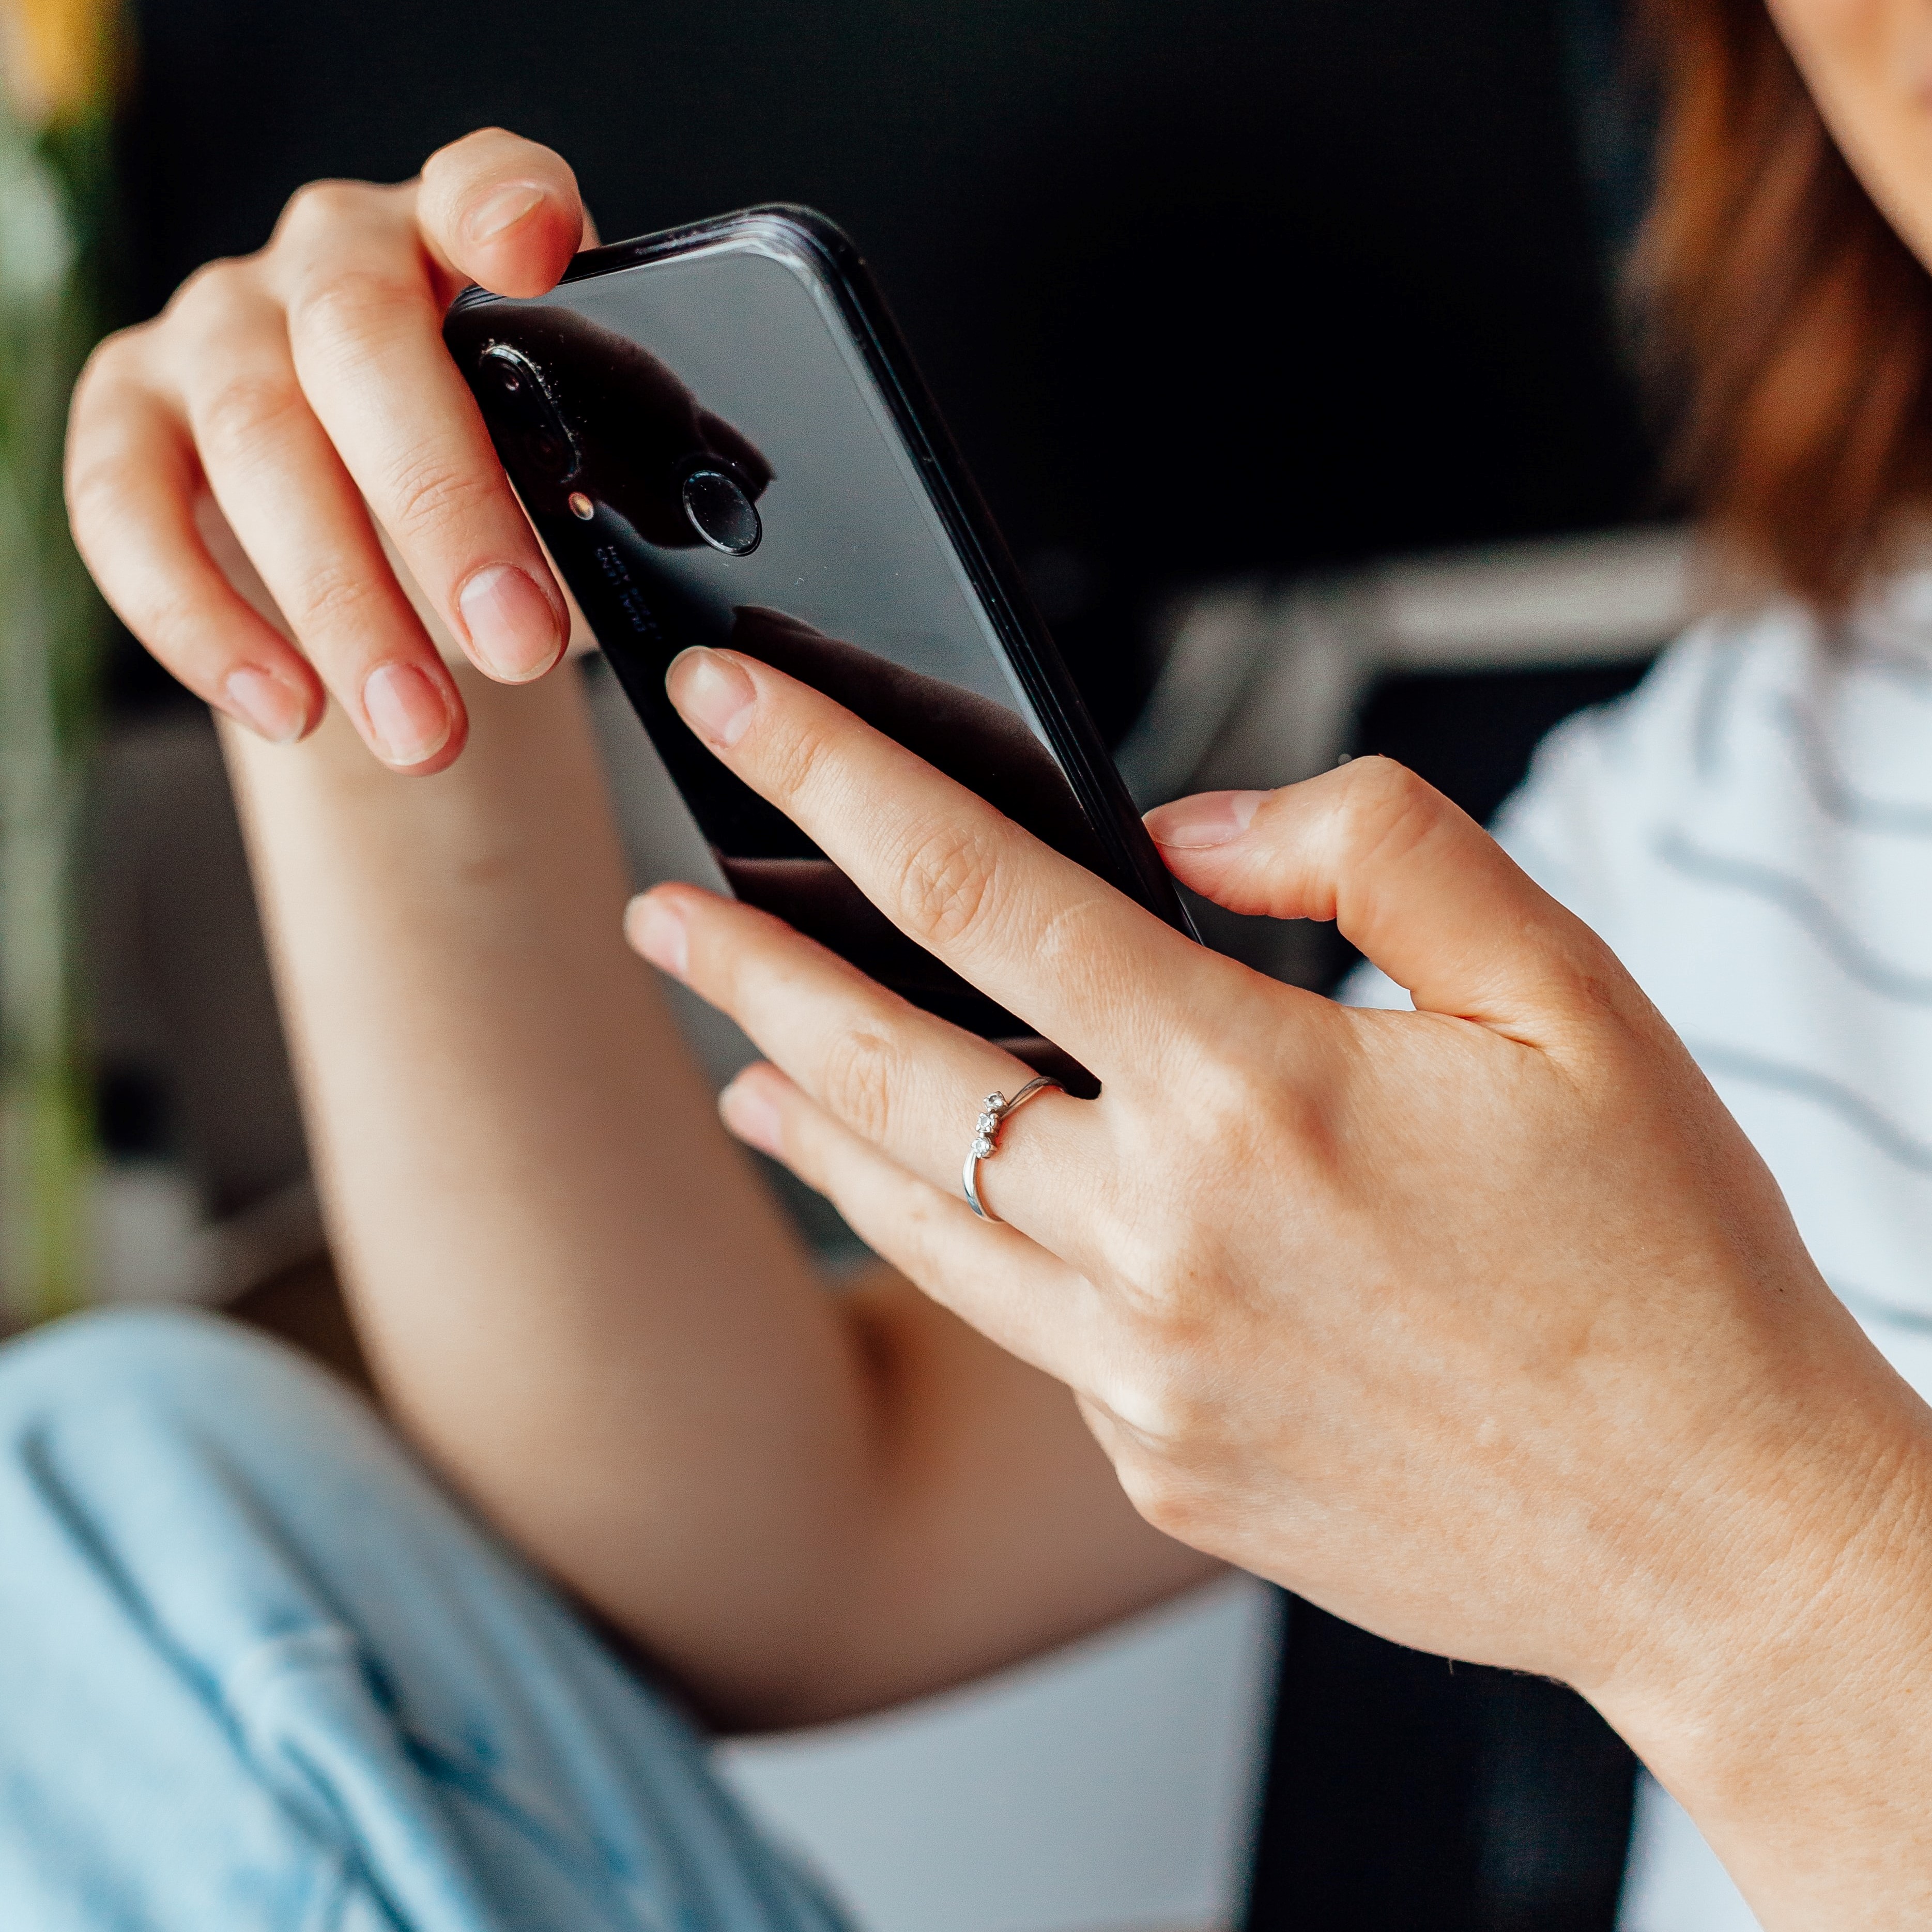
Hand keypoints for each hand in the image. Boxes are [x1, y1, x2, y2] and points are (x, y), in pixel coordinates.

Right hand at [66, 129, 590, 770]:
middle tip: (518, 648)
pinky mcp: (128, 415)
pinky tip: (290, 710)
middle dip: (443, 510)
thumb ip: (610, 490)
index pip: (485, 187)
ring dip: (345, 605)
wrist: (395, 557)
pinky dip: (205, 624)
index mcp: (463, 245)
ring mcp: (217, 328)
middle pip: (360, 344)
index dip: (503, 207)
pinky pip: (129, 511)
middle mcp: (330, 258)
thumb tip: (659, 563)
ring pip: (256, 442)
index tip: (533, 252)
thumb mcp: (576, 488)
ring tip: (426, 732)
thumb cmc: (506, 503)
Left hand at [622, 647, 1931, 1801]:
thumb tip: (1196, 828)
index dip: (828, 774)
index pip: (976, 889)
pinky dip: (969, 1247)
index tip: (730, 702)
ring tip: (737, 1062)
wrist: (1716, 1530)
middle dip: (746, 969)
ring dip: (807, 1122)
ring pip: (910, 1216)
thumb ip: (1375, 855)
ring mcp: (1142, 1373)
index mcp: (1255, 1093)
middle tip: (659, 912)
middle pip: (883, 1068)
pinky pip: (1025, 1329)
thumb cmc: (1662, 1260)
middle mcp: (1164, 1239)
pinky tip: (950, 1209)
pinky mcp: (1155, 1463)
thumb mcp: (1568, 994)